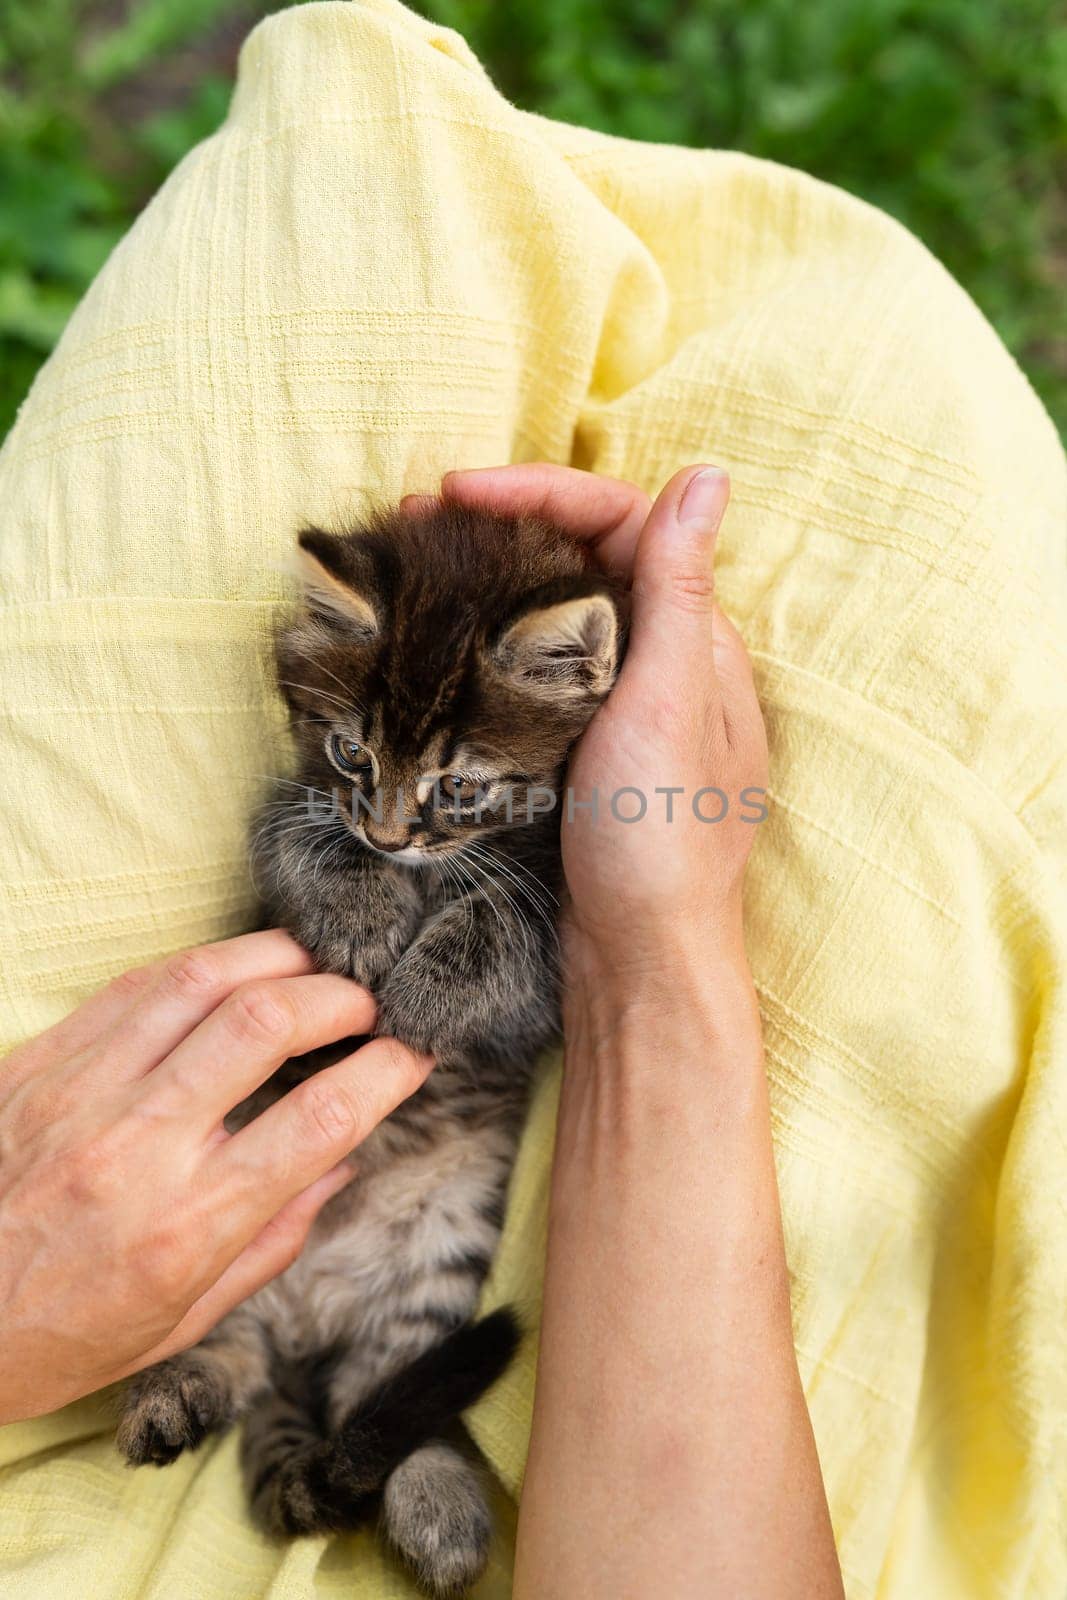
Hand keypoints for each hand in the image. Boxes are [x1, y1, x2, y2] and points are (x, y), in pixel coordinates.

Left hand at [0, 930, 430, 1423]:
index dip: (387, 1071)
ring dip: (278, 958)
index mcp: (187, 1225)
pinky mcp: (39, 1063)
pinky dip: (200, 966)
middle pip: (268, 1025)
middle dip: (343, 997)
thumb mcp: (182, 1322)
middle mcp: (139, 1147)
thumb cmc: (59, 1336)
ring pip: (201, 981)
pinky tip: (233, 969)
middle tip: (370, 1003)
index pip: (321, 1119)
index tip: (414, 1054)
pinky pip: (134, 986)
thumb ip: (272, 1240)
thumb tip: (339, 1165)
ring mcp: (82, 1094)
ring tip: (315, 963)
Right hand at [434, 463, 768, 975]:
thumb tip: (710, 474)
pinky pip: (535, 669)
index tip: (461, 493)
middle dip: (504, 525)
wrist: (639, 961)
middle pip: (585, 558)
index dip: (545, 492)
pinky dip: (487, 640)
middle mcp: (664, 662)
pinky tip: (441, 643)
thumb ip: (679, 591)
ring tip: (415, 569)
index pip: (626, 523)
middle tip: (416, 520)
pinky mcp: (580, 751)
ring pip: (556, 612)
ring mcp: (620, 709)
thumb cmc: (661, 838)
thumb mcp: (669, 703)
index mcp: (696, 639)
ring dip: (490, 579)